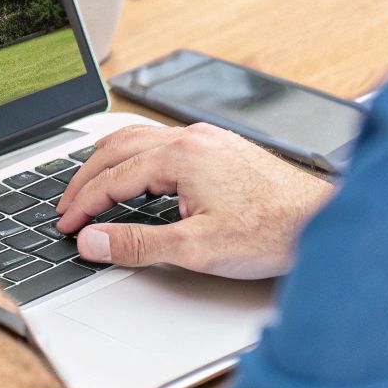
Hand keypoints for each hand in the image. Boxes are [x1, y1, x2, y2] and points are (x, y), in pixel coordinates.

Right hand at [55, 123, 332, 277]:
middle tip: (66, 208)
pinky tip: (135, 173)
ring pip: (138, 138)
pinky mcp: (220, 147)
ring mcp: (207, 139)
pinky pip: (161, 141)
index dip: (82, 205)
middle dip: (85, 179)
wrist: (321, 221)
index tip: (66, 226)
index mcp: (180, 156)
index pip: (111, 178)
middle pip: (117, 149)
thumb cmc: (272, 231)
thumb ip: (137, 244)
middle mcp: (192, 138)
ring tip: (88, 185)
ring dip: (107, 162)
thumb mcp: (196, 248)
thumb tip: (94, 242)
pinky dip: (134, 157)